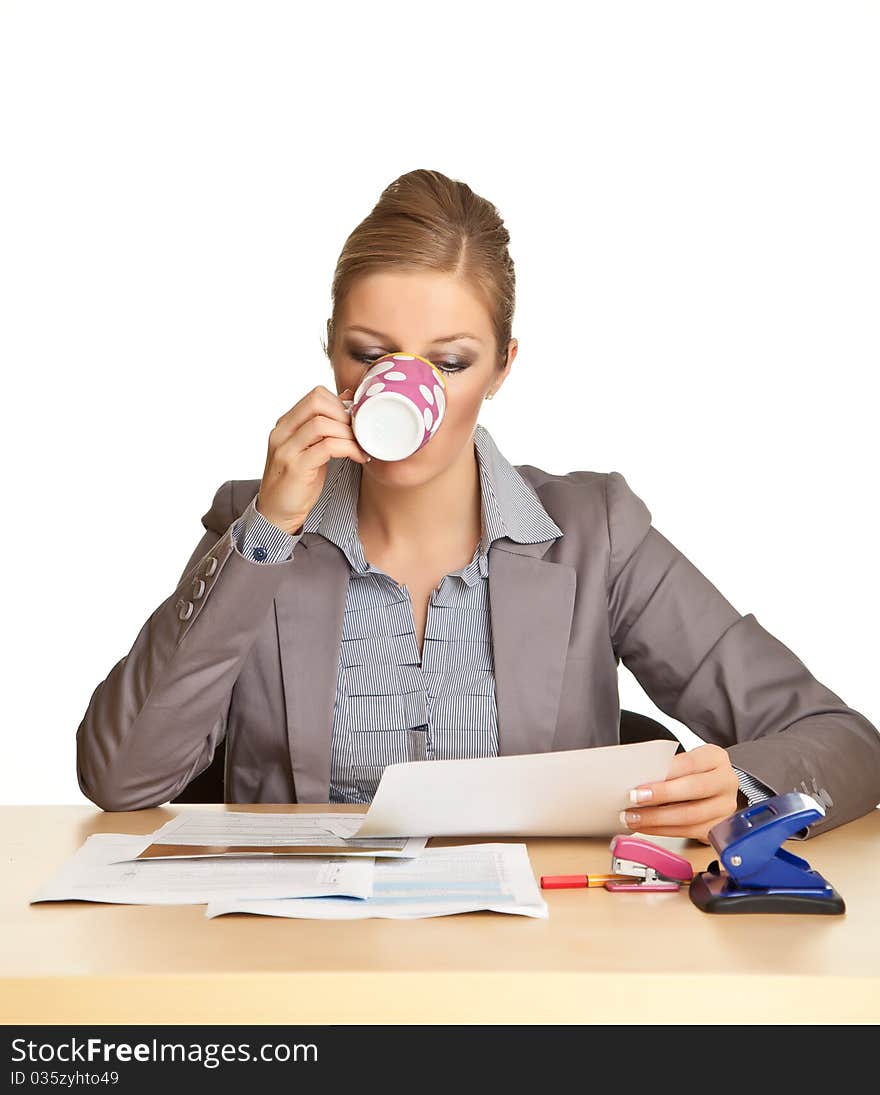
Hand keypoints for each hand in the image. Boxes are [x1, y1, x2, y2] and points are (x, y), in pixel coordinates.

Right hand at [256, 385, 370, 534]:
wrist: (275, 513)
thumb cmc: (296, 482)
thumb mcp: (309, 449)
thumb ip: (323, 427)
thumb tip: (347, 399)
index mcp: (285, 424)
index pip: (315, 395)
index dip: (340, 404)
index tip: (354, 421)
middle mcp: (282, 432)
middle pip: (317, 402)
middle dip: (345, 415)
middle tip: (359, 432)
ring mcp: (287, 449)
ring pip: (322, 424)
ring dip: (348, 433)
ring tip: (361, 445)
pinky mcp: (296, 467)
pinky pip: (327, 447)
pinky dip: (349, 448)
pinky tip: (359, 457)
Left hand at [620, 743, 739, 843]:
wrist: (713, 790)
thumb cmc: (692, 773)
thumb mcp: (684, 761)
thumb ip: (665, 767)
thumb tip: (636, 778)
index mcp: (715, 758)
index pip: (690, 763)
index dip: (665, 773)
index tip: (641, 780)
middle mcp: (726, 782)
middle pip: (694, 789)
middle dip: (661, 795)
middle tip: (634, 798)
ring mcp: (725, 807)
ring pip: (690, 815)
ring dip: (657, 818)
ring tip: (633, 816)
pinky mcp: (717, 828)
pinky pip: (688, 832)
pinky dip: (662, 830)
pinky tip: (645, 826)